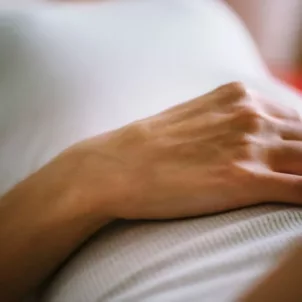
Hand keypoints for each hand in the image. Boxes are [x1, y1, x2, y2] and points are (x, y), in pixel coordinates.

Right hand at [65, 82, 301, 219]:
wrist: (116, 166)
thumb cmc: (150, 147)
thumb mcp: (195, 120)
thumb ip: (226, 123)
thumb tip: (248, 139)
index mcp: (239, 97)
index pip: (295, 121)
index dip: (298, 147)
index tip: (291, 164)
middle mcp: (250, 115)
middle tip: (291, 176)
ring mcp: (249, 145)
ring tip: (291, 189)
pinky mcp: (243, 180)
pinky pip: (301, 190)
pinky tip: (297, 208)